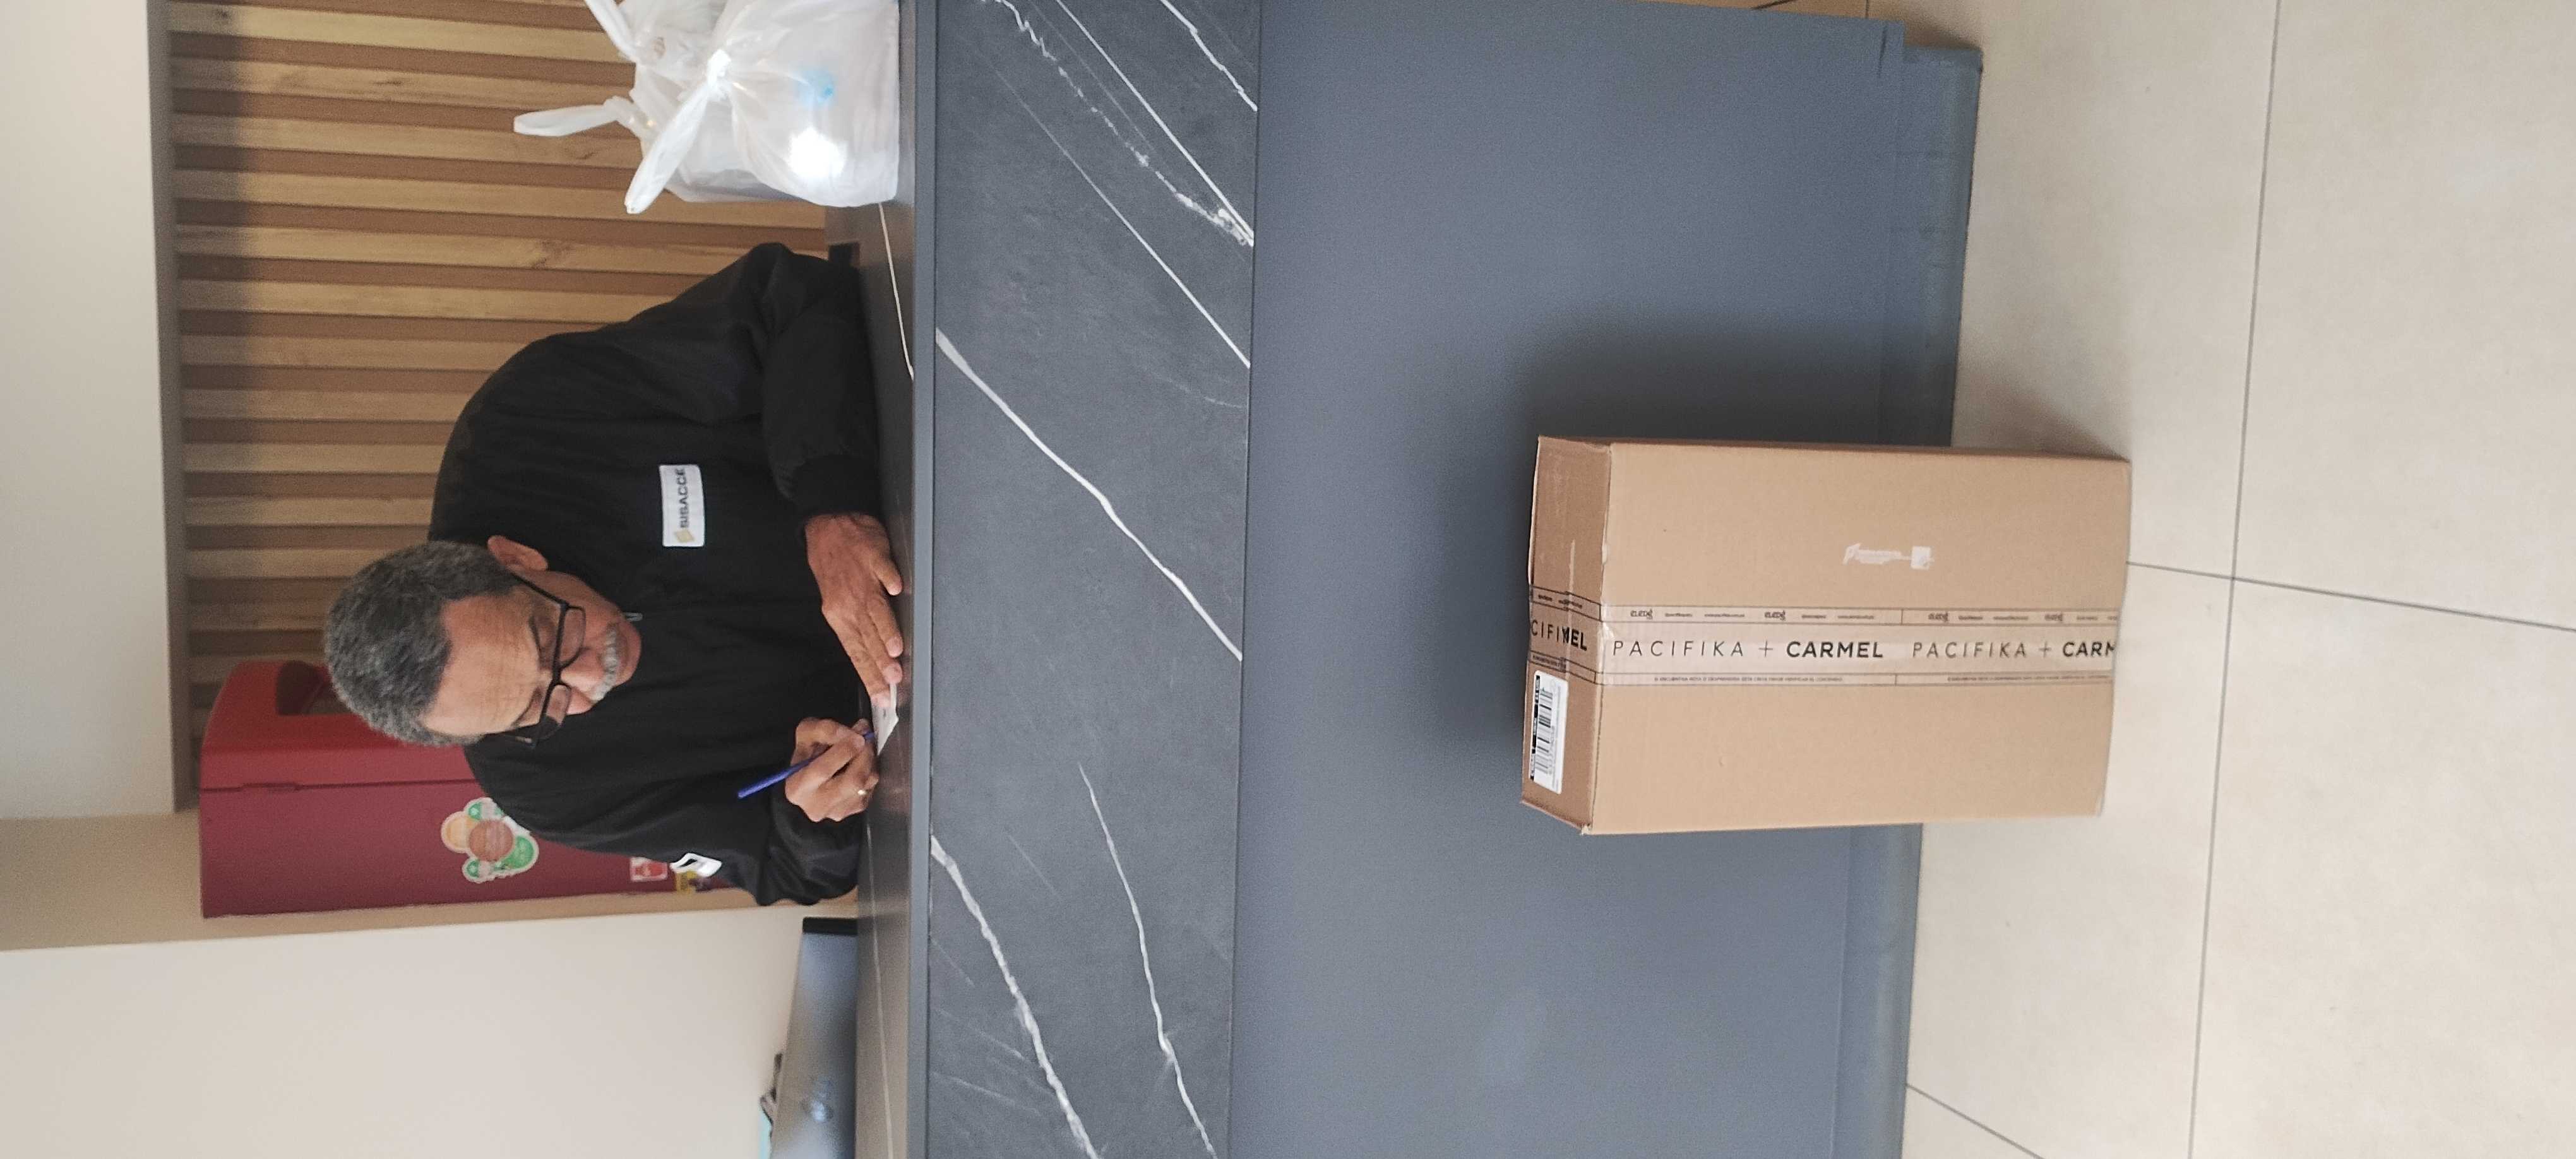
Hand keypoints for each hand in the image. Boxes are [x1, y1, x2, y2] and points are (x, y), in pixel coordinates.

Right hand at [784, 717, 878, 822]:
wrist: (810, 779)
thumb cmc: (807, 755)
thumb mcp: (806, 734)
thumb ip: (826, 730)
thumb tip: (854, 733)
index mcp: (797, 788)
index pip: (823, 770)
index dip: (844, 751)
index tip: (858, 736)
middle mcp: (816, 806)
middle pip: (851, 781)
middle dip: (863, 755)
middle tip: (866, 737)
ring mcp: (837, 812)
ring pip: (865, 785)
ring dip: (869, 761)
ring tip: (862, 747)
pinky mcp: (854, 811)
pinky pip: (871, 789)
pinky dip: (870, 772)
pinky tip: (861, 763)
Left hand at [805, 513, 905, 714]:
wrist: (826, 527)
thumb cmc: (834, 566)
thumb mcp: (836, 601)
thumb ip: (855, 626)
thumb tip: (873, 654)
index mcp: (839, 616)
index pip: (855, 652)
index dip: (867, 674)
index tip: (880, 695)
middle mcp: (849, 603)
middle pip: (866, 637)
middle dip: (879, 662)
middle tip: (892, 681)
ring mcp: (862, 579)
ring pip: (875, 610)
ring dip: (885, 630)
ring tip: (896, 651)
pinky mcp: (873, 556)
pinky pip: (882, 569)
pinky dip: (888, 578)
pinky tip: (896, 589)